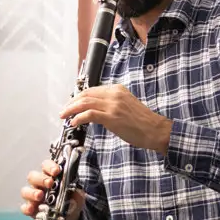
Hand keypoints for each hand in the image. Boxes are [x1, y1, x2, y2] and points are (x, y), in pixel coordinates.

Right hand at [20, 159, 85, 219]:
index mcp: (51, 176)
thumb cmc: (72, 201)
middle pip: (33, 177)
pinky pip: (25, 208)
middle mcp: (39, 185)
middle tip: (49, 183)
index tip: (56, 171)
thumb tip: (72, 185)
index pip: (46, 166)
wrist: (71, 218)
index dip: (49, 166)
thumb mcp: (77, 194)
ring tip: (40, 196)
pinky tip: (32, 209)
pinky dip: (27, 208)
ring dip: (32, 192)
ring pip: (25, 191)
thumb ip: (74, 188)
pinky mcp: (32, 210)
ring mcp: (34, 198)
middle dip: (41, 179)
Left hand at [58, 84, 172, 152]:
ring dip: (71, 109)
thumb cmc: (142, 122)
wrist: (155, 130)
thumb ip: (112, 103)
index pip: (92, 90)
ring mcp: (113, 105)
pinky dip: (78, 117)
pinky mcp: (111, 117)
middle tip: (64, 110)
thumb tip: (96, 109)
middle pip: (85, 94)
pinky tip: (74, 122)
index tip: (71, 104)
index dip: (78, 97)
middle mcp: (114, 94)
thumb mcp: (126, 105)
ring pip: (85, 102)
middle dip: (71, 102)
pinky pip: (89, 114)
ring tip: (64, 116)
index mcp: (117, 89)